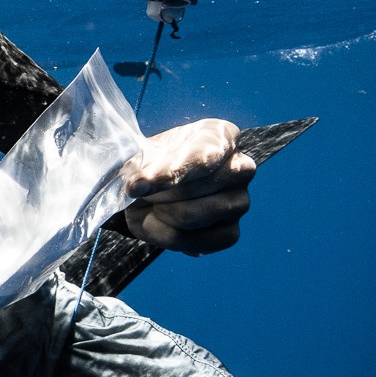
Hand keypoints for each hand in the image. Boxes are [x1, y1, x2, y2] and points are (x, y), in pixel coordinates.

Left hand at [121, 118, 254, 254]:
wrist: (150, 190)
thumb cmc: (152, 165)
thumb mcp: (141, 156)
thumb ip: (141, 166)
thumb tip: (137, 185)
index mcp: (222, 136)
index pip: (202, 156)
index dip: (167, 173)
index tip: (134, 185)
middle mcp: (241, 167)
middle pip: (193, 189)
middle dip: (156, 195)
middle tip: (139, 192)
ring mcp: (240, 202)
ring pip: (189, 217)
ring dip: (157, 213)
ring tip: (153, 204)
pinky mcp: (231, 233)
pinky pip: (189, 241)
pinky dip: (162, 235)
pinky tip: (160, 221)